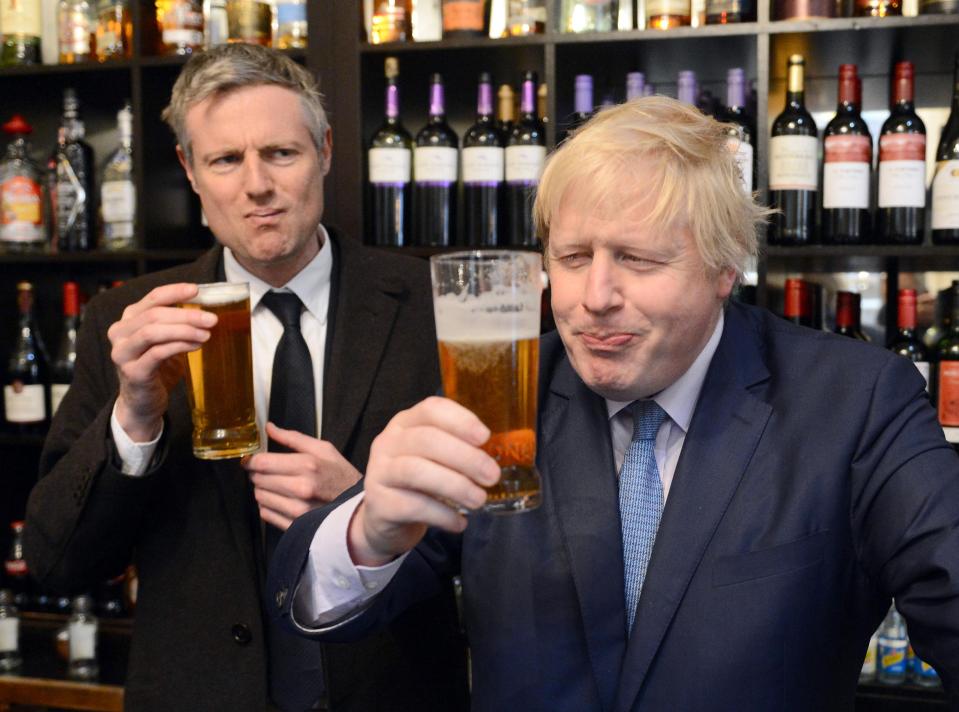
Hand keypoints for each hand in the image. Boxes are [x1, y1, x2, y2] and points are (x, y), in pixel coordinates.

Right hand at [108, 283, 214, 441]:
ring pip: (153, 332)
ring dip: (184, 330)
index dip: (175, 291)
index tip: (197, 290)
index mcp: (129, 319)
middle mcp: (120, 333)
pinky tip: (196, 346)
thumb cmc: (157, 368)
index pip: (152, 298)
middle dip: (186, 315)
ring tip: (206, 334)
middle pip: (154, 314)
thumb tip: (207, 311)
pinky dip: (179, 346)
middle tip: (211, 319)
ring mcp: (123, 353)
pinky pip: (157, 353)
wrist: (142, 402)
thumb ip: (177, 325)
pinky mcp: (132, 372)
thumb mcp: (166, 341)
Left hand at [242, 423, 362, 529]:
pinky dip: (268, 506)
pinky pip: (265, 514)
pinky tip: (282, 500)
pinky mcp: (295, 526)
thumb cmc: (341, 475)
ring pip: (259, 497)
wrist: (359, 507)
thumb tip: (269, 428)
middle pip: (258, 479)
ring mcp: (298, 510)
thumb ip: (293, 438)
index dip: (251, 460)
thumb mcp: (324, 449)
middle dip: (258, 474)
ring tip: (277, 486)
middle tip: (269, 472)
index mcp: (308, 465)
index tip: (251, 459)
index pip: (262, 463)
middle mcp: (301, 488)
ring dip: (263, 490)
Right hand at [349, 396, 499, 566]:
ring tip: (479, 500)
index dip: (460, 420)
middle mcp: (388, 442)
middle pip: (426, 440)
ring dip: (455, 486)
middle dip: (465, 457)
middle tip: (492, 476)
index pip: (431, 409)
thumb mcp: (434, 457)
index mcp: (406, 423)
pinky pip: (413, 506)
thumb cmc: (419, 481)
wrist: (384, 518)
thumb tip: (497, 457)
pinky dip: (442, 515)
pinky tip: (460, 523)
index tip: (485, 437)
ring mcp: (379, 472)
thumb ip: (458, 449)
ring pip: (417, 472)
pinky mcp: (379, 504)